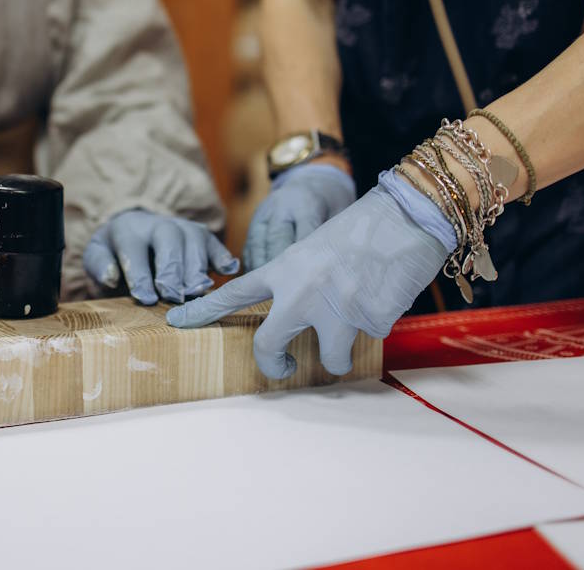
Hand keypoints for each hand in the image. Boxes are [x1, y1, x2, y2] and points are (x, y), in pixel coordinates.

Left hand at [84, 209, 238, 304]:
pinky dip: (223, 256)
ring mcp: (183, 228)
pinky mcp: (202, 237)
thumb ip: (99, 265)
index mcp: (128, 228)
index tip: (145, 298)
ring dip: (196, 268)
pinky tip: (229, 270)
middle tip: (174, 296)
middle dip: (172, 269)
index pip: (135, 248)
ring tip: (198, 291)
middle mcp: (158, 224)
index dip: (140, 274)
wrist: (135, 233)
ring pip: (195, 241)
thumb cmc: (115, 254)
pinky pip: (215, 244)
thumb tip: (112, 275)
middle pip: (169, 240)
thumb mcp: (97, 256)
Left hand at [167, 178, 449, 378]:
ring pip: (330, 359)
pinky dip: (377, 324)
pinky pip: (370, 338)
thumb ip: (299, 281)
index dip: (202, 311)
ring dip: (342, 352)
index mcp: (285, 268)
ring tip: (358, 322)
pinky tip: (384, 295)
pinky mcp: (367, 322)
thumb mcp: (316, 247)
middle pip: (268, 345)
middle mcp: (301, 292)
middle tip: (284, 368)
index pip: (233, 293)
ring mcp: (333, 310)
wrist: (407, 215)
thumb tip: (300, 320)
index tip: (176, 322)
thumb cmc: (364, 228)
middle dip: (275, 364)